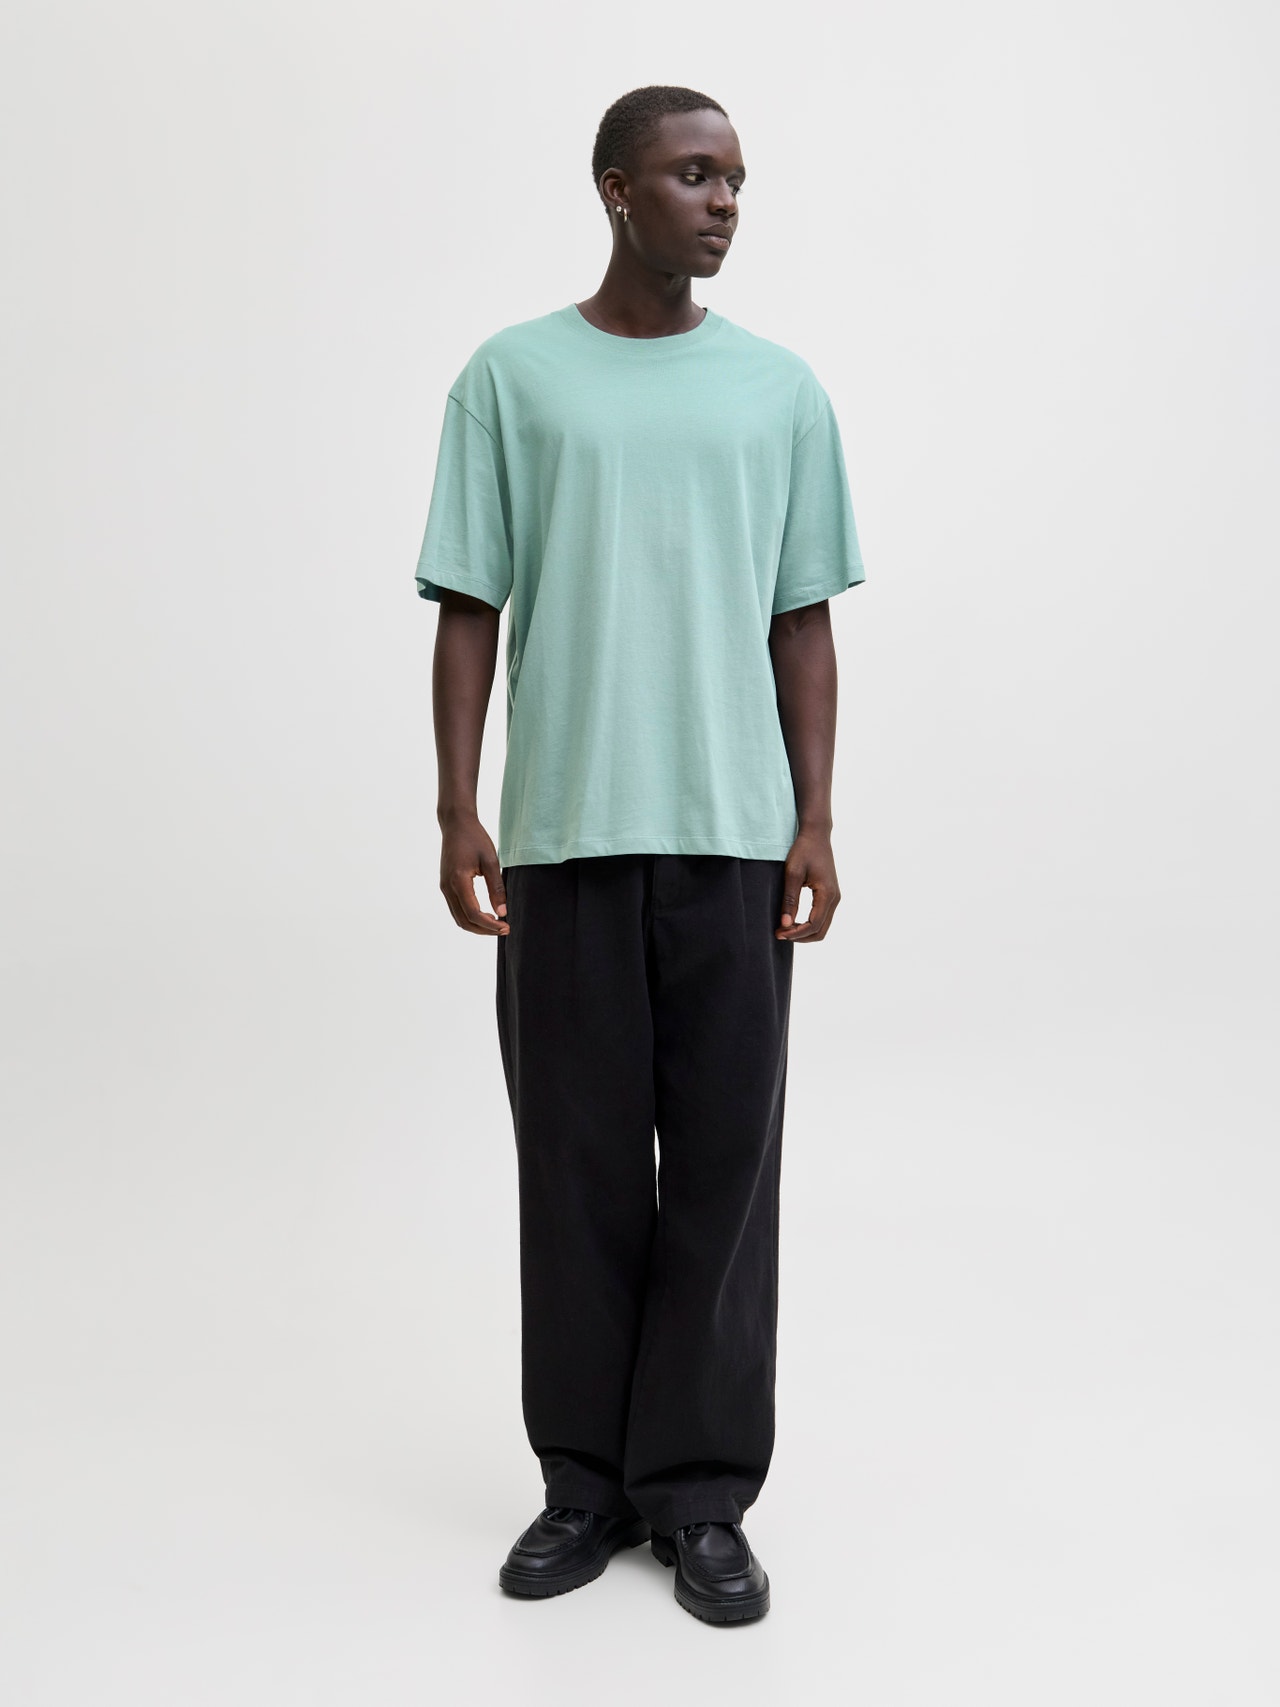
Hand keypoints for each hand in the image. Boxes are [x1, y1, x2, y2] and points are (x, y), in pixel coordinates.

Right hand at [440, 816, 508, 935]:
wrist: (456, 824)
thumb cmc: (475, 838)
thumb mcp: (491, 861)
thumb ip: (497, 888)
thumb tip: (503, 912)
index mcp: (458, 881)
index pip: (473, 914)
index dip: (490, 925)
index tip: (506, 926)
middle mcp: (447, 887)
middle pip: (464, 921)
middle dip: (484, 930)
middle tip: (504, 929)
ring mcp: (444, 887)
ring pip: (458, 918)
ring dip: (476, 926)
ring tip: (496, 924)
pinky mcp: (446, 885)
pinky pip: (456, 909)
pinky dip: (470, 917)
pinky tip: (485, 915)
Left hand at [776, 830, 840, 941]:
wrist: (816, 835)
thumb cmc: (803, 851)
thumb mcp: (792, 874)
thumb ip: (789, 900)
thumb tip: (785, 924)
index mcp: (827, 894)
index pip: (814, 925)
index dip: (796, 933)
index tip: (778, 933)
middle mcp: (835, 898)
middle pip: (821, 931)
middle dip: (800, 936)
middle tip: (780, 933)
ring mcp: (834, 897)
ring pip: (823, 927)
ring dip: (804, 932)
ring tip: (785, 928)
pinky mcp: (830, 895)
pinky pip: (822, 918)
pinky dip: (809, 924)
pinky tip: (793, 920)